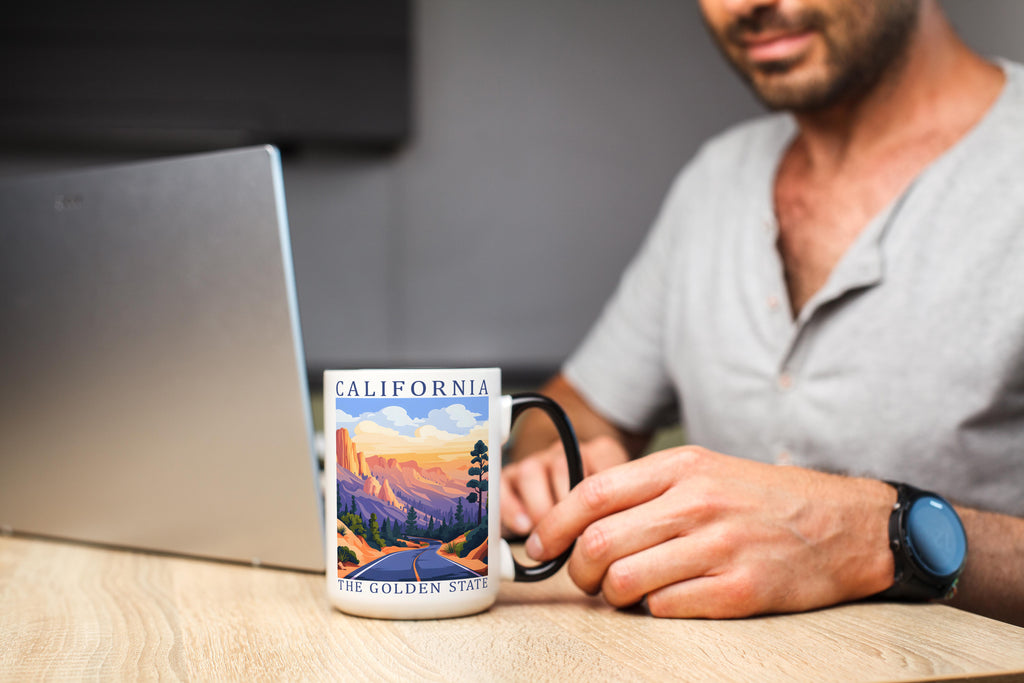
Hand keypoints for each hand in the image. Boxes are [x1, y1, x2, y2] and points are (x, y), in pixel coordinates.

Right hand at [501, 436, 629, 536]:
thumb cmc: (597, 513)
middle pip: (562, 467)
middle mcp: (566, 453)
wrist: (566, 510)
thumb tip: (608, 536)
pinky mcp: (511, 477)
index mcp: (599, 454)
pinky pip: (503, 485)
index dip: (600, 499)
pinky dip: (511, 508)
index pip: (602, 463)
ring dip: (540, 509)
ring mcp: (537, 462)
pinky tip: (524, 527)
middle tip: (573, 536)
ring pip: (531, 472)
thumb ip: (616, 514)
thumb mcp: (616, 509)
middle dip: (566, 508)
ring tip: (549, 536)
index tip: (600, 527)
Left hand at [525, 446, 896, 617]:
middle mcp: (697, 503)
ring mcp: (719, 547)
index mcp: (682, 468)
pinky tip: (667, 599)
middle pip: (598, 542)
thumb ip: (646, 491)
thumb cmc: (763, 499)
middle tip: (584, 579)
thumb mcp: (705, 471)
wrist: (843, 524)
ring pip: (623, 581)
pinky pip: (664, 609)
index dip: (554, 525)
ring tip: (624, 592)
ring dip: (610, 596)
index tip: (539, 548)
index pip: (592, 494)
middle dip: (577, 571)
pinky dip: (653, 610)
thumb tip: (580, 521)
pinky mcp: (740, 590)